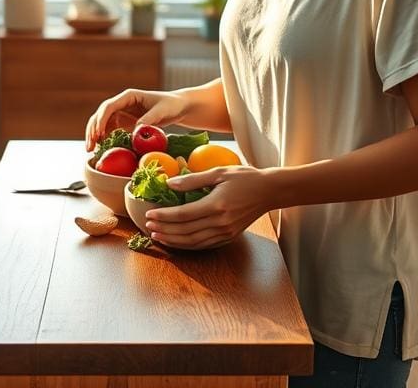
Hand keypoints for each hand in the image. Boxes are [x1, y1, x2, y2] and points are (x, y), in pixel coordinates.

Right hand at [84, 88, 188, 150]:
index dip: (101, 120)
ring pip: (103, 124)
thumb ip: (148, 120)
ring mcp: (122, 113)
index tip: (98, 134)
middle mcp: (122, 103)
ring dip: (95, 136)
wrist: (179, 107)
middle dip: (93, 130)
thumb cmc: (172, 105)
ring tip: (91, 150)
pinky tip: (102, 149)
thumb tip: (135, 131)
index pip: (109, 106)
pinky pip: (111, 131)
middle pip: (101, 115)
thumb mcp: (162, 111)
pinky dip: (105, 139)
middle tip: (90, 146)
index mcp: (128, 96)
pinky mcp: (126, 123)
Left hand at [144, 166, 275, 249]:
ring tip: (158, 236)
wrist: (269, 191)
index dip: (164, 216)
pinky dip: (187, 245)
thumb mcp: (218, 172)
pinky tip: (176, 240)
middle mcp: (220, 222)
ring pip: (193, 242)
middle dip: (164, 230)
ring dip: (173, 240)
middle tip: (148, 226)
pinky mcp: (229, 236)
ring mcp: (226, 232)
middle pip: (185, 231)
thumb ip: (192, 179)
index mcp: (216, 204)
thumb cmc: (244, 178)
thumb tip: (169, 183)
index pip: (183, 214)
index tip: (149, 214)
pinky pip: (204, 244)